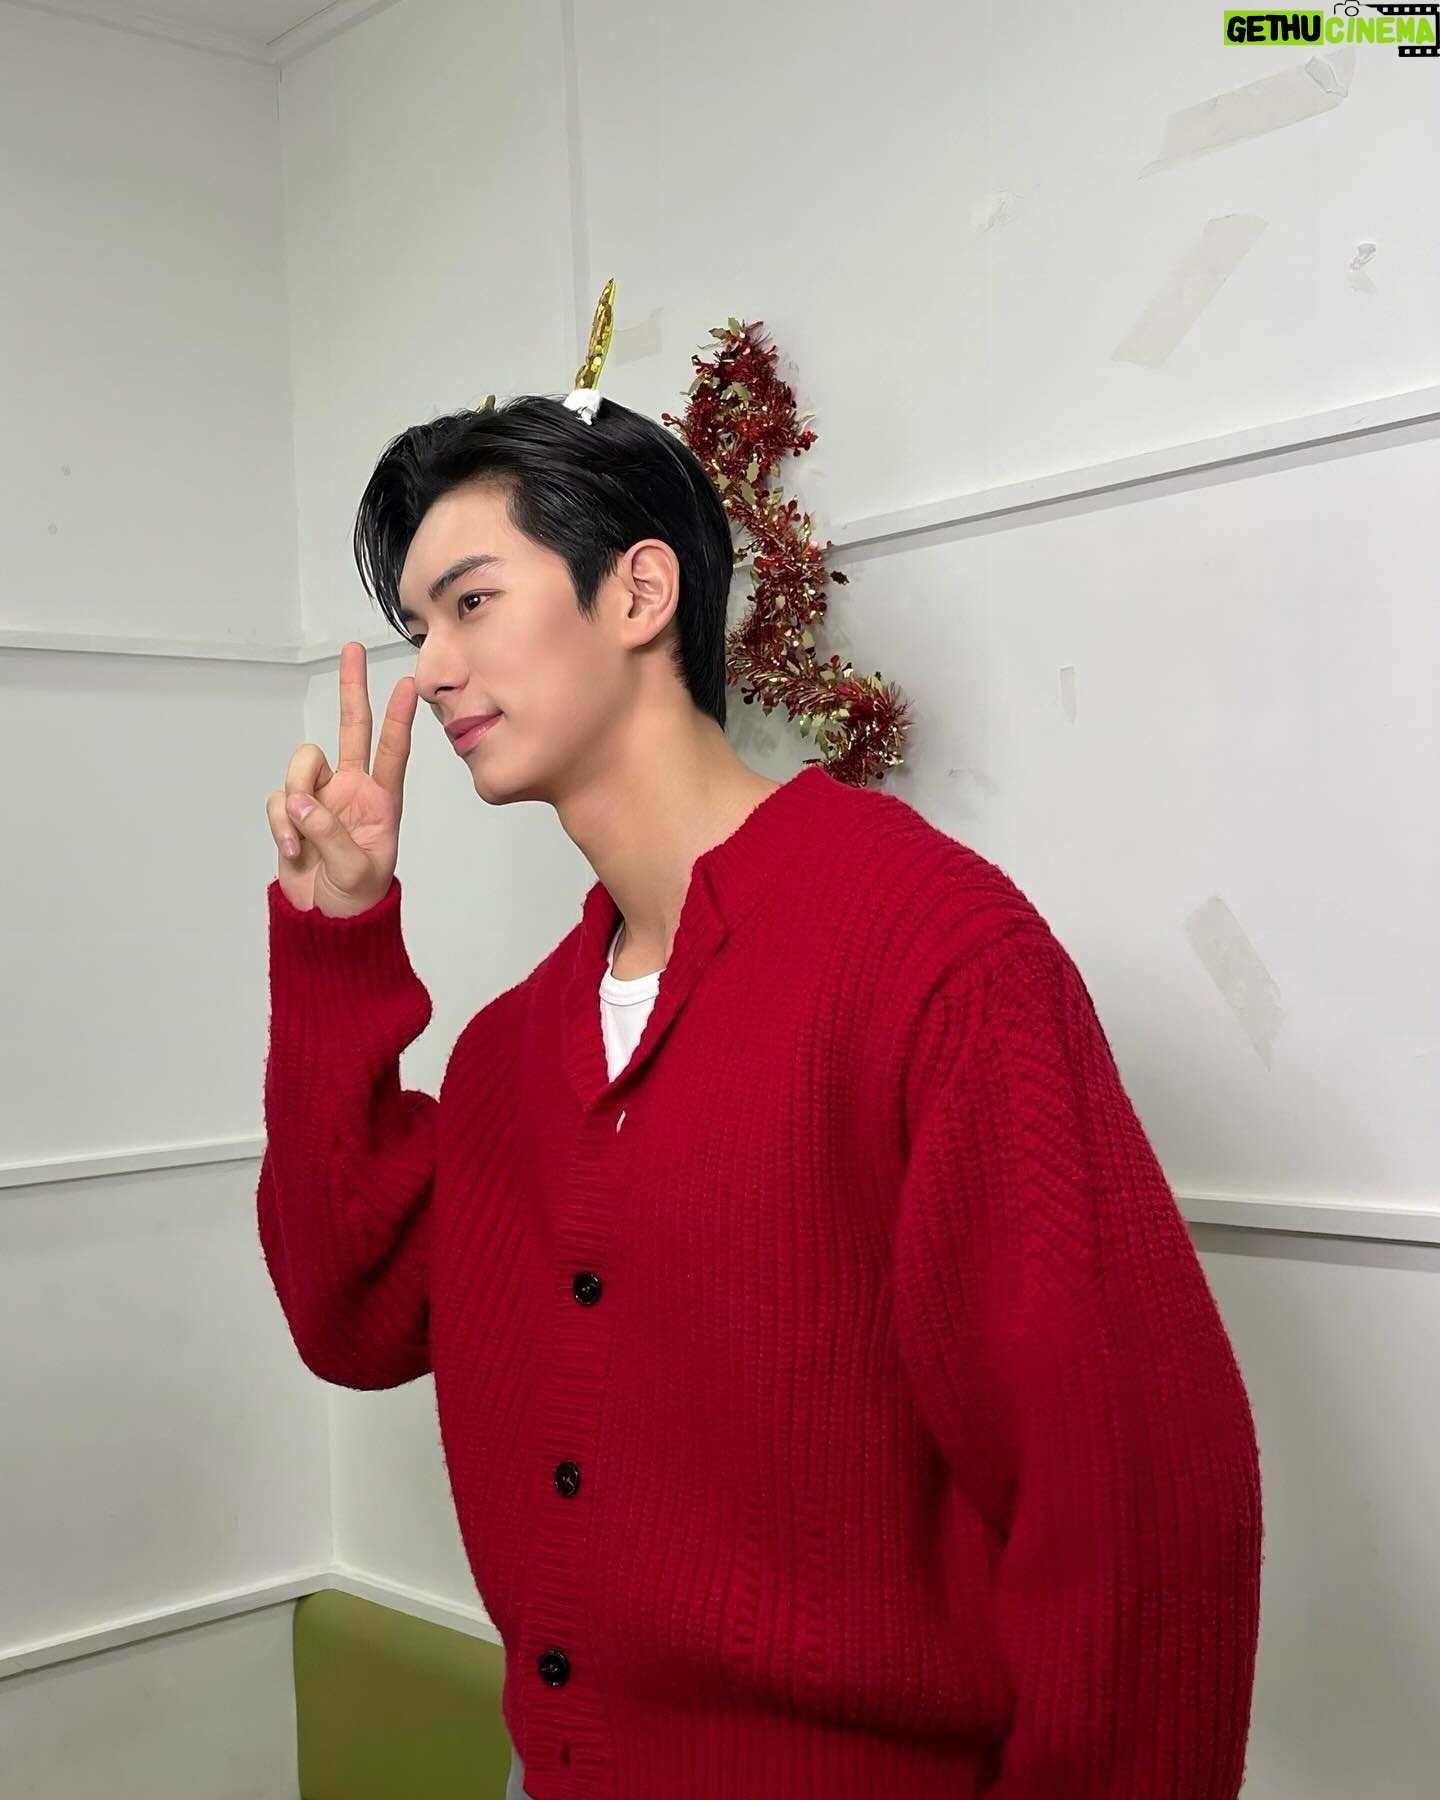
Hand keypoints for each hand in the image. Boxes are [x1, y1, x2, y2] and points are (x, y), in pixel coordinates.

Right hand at [265, 641, 416, 916]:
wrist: (327, 919)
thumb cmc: (357, 897)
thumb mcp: (355, 871)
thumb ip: (330, 834)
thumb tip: (301, 802)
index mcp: (382, 801)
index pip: (393, 752)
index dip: (399, 718)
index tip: (407, 684)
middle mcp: (353, 789)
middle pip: (350, 729)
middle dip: (351, 689)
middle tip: (351, 650)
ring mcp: (321, 797)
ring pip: (302, 765)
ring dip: (295, 798)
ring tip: (300, 839)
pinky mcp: (293, 810)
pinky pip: (279, 798)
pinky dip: (280, 821)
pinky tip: (291, 848)